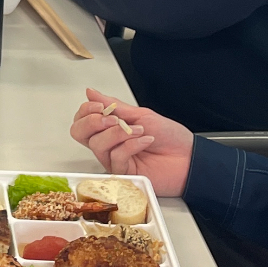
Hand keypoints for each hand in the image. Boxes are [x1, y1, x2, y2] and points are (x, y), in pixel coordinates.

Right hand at [68, 87, 192, 197]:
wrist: (189, 158)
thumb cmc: (170, 137)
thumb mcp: (141, 114)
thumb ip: (113, 105)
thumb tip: (91, 92)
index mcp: (110, 128)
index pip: (82, 119)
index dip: (86, 111)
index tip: (100, 105)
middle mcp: (108, 144)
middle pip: (79, 133)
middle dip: (92, 122)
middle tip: (111, 118)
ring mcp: (114, 159)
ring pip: (97, 144)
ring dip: (118, 133)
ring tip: (138, 130)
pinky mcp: (123, 174)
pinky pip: (116, 156)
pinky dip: (131, 145)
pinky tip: (145, 141)